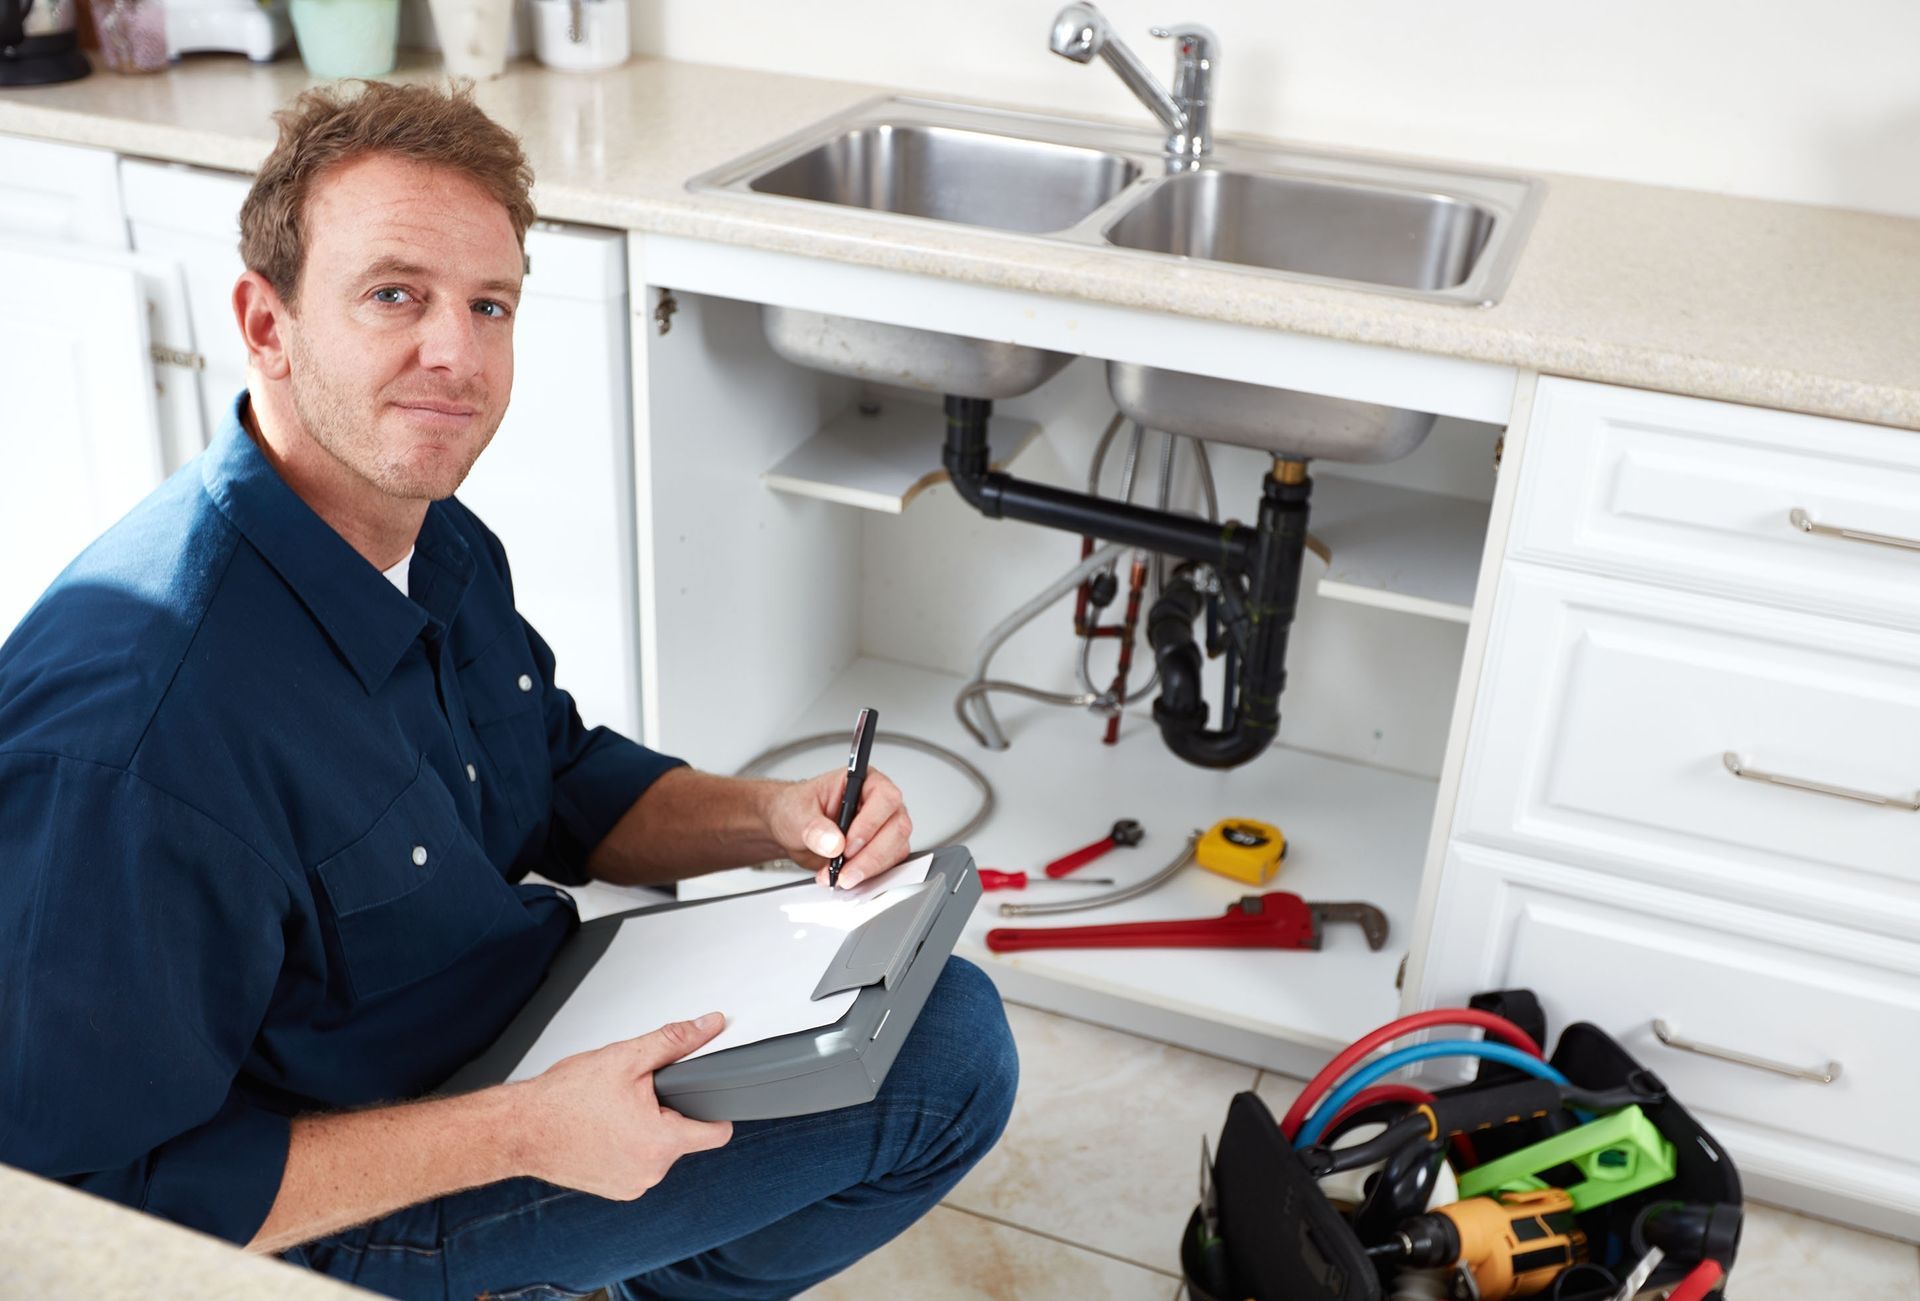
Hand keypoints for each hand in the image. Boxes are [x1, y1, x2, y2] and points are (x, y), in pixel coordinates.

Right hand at [514, 1013, 733, 1199]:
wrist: (519, 1128)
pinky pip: (637, 1162)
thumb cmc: (564, 1098)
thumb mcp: (626, 1058)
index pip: (717, 1133)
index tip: (707, 1096)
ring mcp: (631, 1184)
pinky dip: (628, 1145)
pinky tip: (604, 1128)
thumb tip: (709, 1025)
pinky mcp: (615, 1188)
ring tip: (613, 1112)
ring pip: (659, 1149)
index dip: (716, 1108)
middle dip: (667, 1112)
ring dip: (646, 1129)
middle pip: (683, 1136)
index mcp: (660, 1142)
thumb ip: (675, 1041)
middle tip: (634, 1096)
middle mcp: (650, 1172)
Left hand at [767, 767, 912, 888]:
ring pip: (896, 849)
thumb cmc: (796, 809)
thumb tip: (833, 842)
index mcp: (862, 781)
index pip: (884, 798)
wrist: (790, 829)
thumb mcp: (798, 813)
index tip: (848, 845)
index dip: (870, 823)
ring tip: (839, 876)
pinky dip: (867, 876)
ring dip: (868, 869)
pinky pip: (888, 865)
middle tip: (844, 871)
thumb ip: (815, 827)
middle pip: (896, 828)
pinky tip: (845, 877)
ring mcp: (883, 827)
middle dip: (870, 855)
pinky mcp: (881, 850)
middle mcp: (879, 803)